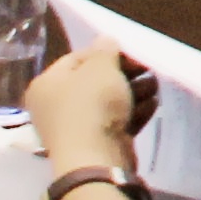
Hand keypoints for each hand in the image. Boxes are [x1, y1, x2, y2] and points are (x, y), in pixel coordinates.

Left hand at [24, 43, 144, 169]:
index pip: (77, 58)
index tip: (132, 54)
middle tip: (147, 70)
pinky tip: (151, 106)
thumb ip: (105, 49)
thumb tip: (105, 40)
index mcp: (47, 84)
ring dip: (133, 92)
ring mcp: (75, 127)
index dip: (106, 53)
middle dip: (125, 74)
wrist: (96, 158)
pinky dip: (132, 113)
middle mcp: (55, 105)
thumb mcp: (101, 68)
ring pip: (107, 102)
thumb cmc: (92, 105)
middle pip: (94, 81)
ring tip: (154, 87)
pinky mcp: (95, 143)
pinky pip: (114, 122)